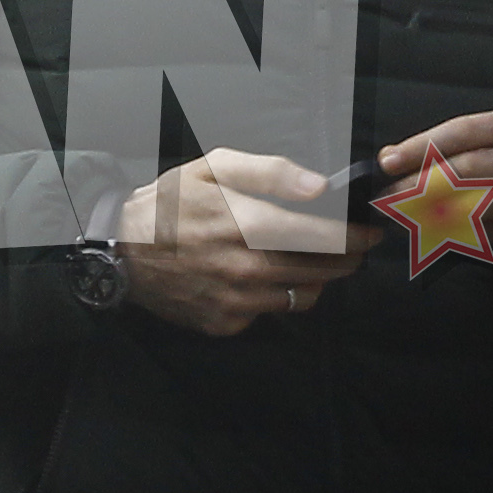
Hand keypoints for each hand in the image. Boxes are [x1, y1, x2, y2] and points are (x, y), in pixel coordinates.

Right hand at [114, 150, 378, 337]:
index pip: (324, 238)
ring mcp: (236, 302)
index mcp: (247, 225)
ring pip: (303, 296)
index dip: (356, 236)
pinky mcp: (226, 324)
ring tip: (310, 259)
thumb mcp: (212, 168)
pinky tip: (262, 277)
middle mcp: (246, 269)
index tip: (372, 231)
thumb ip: (269, 172)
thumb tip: (318, 186)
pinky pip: (271, 313)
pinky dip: (275, 296)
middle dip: (346, 258)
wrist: (121, 250)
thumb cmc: (170, 204)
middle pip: (322, 270)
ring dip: (317, 278)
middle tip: (354, 248)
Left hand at [377, 106, 492, 270]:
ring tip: (408, 216)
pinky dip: (467, 233)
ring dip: (438, 212)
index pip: (464, 129)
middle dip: (423, 182)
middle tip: (391, 195)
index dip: (422, 145)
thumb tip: (390, 157)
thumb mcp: (491, 149)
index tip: (388, 160)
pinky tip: (447, 232)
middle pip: (469, 166)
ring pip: (480, 202)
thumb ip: (447, 150)